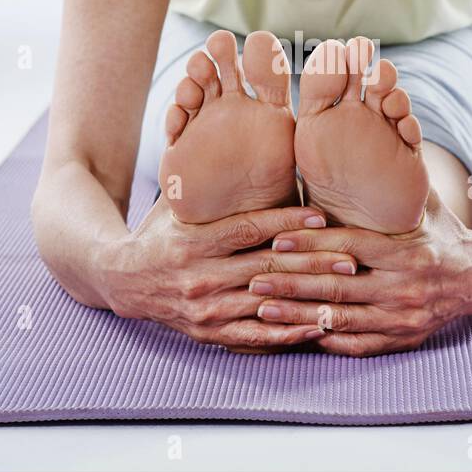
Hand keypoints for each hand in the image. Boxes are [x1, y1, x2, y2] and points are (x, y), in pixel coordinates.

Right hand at [100, 197, 358, 353]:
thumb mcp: (174, 203)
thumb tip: (227, 135)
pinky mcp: (208, 332)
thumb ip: (204, 183)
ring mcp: (204, 308)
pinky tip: (315, 328)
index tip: (321, 218)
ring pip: (265, 305)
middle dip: (311, 264)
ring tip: (342, 293)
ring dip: (306, 300)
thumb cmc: (158, 232)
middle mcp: (199, 276)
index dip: (286, 224)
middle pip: (264, 269)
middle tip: (350, 258)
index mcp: (193, 242)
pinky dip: (285, 333)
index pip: (248, 230)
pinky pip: (252, 336)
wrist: (120, 280)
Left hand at [247, 192, 471, 356]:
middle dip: (292, 283)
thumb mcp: (427, 201)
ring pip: (342, 319)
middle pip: (339, 285)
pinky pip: (358, 345)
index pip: (350, 246)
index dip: (311, 244)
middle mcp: (405, 287)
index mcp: (407, 251)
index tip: (276, 241)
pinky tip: (295, 334)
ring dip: (298, 315)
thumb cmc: (442, 231)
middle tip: (252, 278)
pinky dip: (326, 340)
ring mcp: (403, 318)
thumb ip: (397, 177)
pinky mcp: (403, 340)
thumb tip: (375, 129)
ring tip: (262, 309)